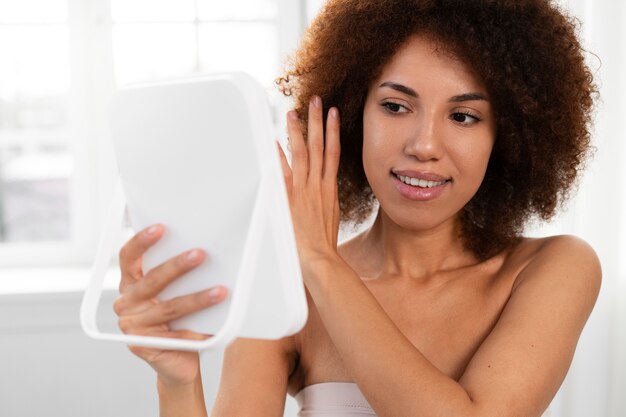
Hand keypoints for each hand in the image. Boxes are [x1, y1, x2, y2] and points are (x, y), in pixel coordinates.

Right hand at [114, 224, 226, 386]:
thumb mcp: (174, 293)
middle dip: (178, 266)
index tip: (160, 227)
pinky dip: (196, 331)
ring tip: (220, 291)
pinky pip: (175, 335)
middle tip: (200, 254)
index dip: (142, 241)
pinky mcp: (142, 345)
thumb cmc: (178, 320)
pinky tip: (214, 327)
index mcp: (130, 284)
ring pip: (169, 307)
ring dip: (197, 299)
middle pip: (153, 280)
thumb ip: (178, 276)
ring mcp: (132, 326)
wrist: (177, 360)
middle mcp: (126, 303)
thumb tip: (204, 250)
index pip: (128, 257)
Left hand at [277, 95, 341, 268]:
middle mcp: (319, 185)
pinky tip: (275, 141)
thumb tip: (321, 191)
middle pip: (319, 146)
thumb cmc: (324, 244)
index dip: (333, 131)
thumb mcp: (330, 216)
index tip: (333, 113)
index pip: (333, 152)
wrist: (320, 259)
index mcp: (330, 188)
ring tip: (295, 112)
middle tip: (316, 100)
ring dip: (298, 131)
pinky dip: (279, 156)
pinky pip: (284, 173)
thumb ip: (324, 199)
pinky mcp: (290, 199)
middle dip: (317, 121)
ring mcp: (304, 190)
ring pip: (303, 154)